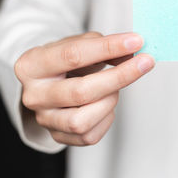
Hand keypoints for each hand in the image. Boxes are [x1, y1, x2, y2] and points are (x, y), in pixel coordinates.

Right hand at [14, 32, 154, 145]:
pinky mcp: (58, 137)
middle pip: (81, 91)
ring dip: (109, 101)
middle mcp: (34, 95)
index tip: (136, 41)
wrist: (50, 83)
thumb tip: (132, 52)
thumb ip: (104, 46)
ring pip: (83, 120)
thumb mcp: (80, 44)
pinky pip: (90, 135)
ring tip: (113, 87)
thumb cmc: (66, 62)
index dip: (108, 47)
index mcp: (32, 65)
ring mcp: (44, 119)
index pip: (73, 55)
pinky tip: (106, 103)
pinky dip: (106, 117)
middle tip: (145, 62)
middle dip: (120, 76)